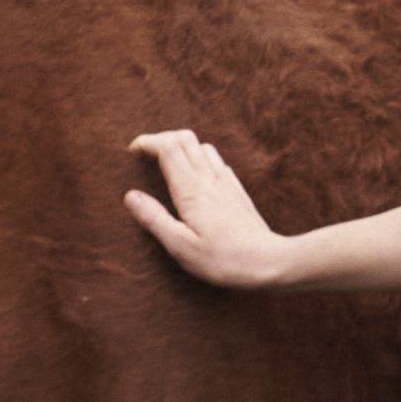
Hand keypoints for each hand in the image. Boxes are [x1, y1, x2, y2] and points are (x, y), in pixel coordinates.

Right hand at [122, 129, 292, 287]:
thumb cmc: (223, 260)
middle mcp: (211, 179)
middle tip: (143, 154)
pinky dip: (199, 159)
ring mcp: (227, 183)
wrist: (270, 263)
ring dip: (181, 147)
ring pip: (203, 147)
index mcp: (192, 190)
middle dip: (160, 139)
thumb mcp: (181, 246)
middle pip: (185, 139)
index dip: (147, 142)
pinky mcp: (238, 191)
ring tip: (164, 163)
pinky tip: (194, 177)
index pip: (168, 147)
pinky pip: (217, 162)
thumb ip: (155, 219)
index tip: (130, 152)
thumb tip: (131, 195)